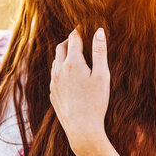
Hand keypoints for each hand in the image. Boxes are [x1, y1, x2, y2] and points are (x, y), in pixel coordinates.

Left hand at [50, 27, 109, 155]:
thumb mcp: (102, 75)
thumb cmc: (96, 102)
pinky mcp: (53, 94)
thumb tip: (99, 31)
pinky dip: (61, 69)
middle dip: (69, 40)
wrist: (82, 129)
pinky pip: (54, 75)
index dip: (79, 30)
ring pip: (55, 61)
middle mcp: (59, 70)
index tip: (84, 26)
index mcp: (72, 62)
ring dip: (64, 55)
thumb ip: (100, 51)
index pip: (73, 38)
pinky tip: (70, 75)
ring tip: (75, 55)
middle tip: (79, 38)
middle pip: (60, 47)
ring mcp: (54, 82)